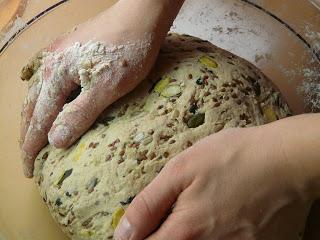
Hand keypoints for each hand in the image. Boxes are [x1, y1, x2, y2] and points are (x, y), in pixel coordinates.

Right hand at [20, 0, 183, 176]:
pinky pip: (47, 80)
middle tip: (28, 158)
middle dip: (28, 135)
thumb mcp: (106, 89)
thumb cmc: (127, 52)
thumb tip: (54, 141)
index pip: (39, 120)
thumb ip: (79, 114)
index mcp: (55, 77)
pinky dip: (43, 98)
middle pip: (31, 107)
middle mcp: (50, 65)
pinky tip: (46, 100)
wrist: (139, 17)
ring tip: (33, 136)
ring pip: (37, 93)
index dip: (32, 147)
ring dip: (33, 117)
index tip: (29, 169)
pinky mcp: (69, 50)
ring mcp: (58, 55)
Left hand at [114, 122, 313, 239]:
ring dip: (193, 232)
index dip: (138, 238)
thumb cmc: (233, 157)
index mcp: (187, 230)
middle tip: (180, 210)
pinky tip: (225, 214)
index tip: (142, 228)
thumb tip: (124, 232)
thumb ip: (149, 203)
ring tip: (206, 208)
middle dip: (166, 234)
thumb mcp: (182, 169)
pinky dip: (219, 233)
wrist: (287, 160)